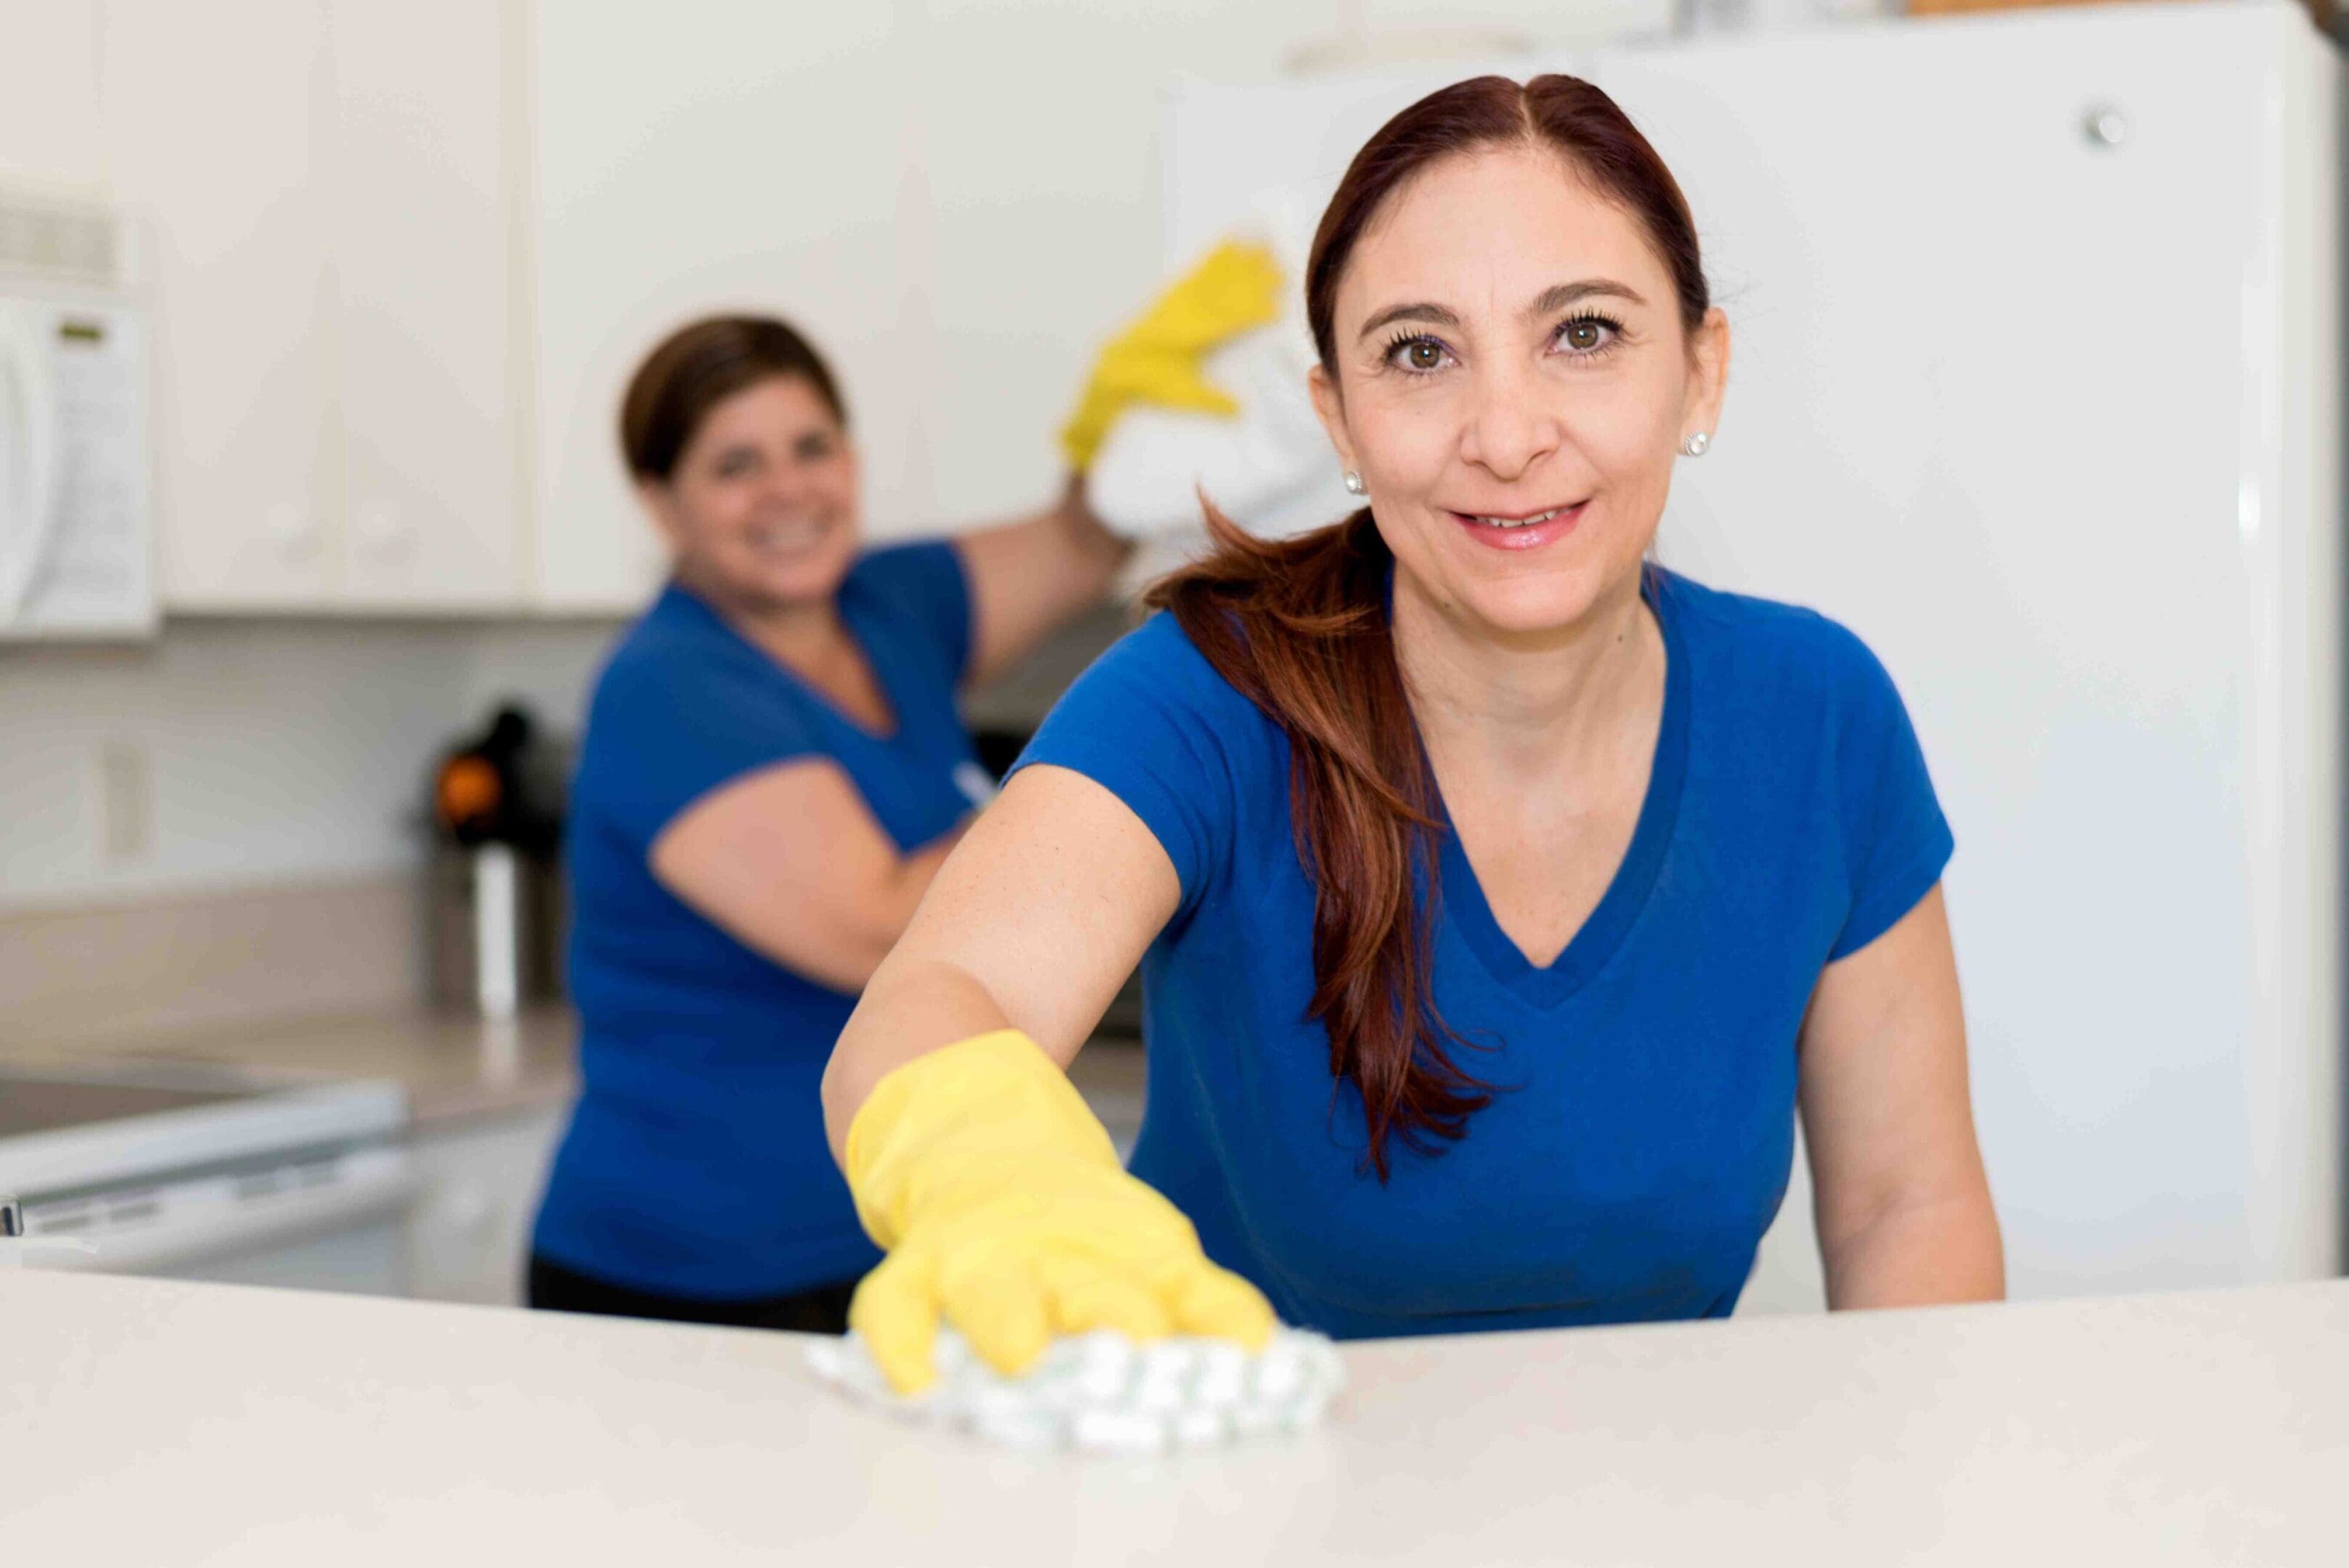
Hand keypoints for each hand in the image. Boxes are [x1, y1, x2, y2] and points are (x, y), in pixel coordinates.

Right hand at [844, 1030, 1277, 1393]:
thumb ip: (1198, 1299)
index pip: (1174, 1283)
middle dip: (1114, 1318)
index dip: (1211, 1319)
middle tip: (1141, 1352)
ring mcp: (980, 1251)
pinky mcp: (918, 1262)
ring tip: (1022, 1359)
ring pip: (991, 1291)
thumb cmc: (1060, 1207)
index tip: (1248, 1351)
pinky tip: (915, 1382)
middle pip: (1087, 1289)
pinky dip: (899, 1341)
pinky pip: (897, 1305)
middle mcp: (1052, 1248)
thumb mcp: (1140, 1238)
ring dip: (1010, 1322)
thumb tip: (1257, 1345)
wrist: (957, 1110)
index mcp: (1119, 1243)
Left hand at [1058, 240, 1284, 472]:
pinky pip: (1201, 268)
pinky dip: (1217, 254)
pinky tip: (1231, 240)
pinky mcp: (1177, 292)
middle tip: (1284, 270)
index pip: (1228, 322)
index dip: (1253, 315)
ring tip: (1265, 244)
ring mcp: (1182, 297)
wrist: (1119, 365)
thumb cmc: (1151, 382)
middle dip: (1256, 281)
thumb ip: (1210, 401)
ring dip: (1241, 260)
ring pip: (1217, 275)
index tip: (1278, 310)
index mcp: (1191, 335)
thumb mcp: (1180, 395)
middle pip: (1228, 292)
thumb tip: (1240, 410)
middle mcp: (1187, 310)